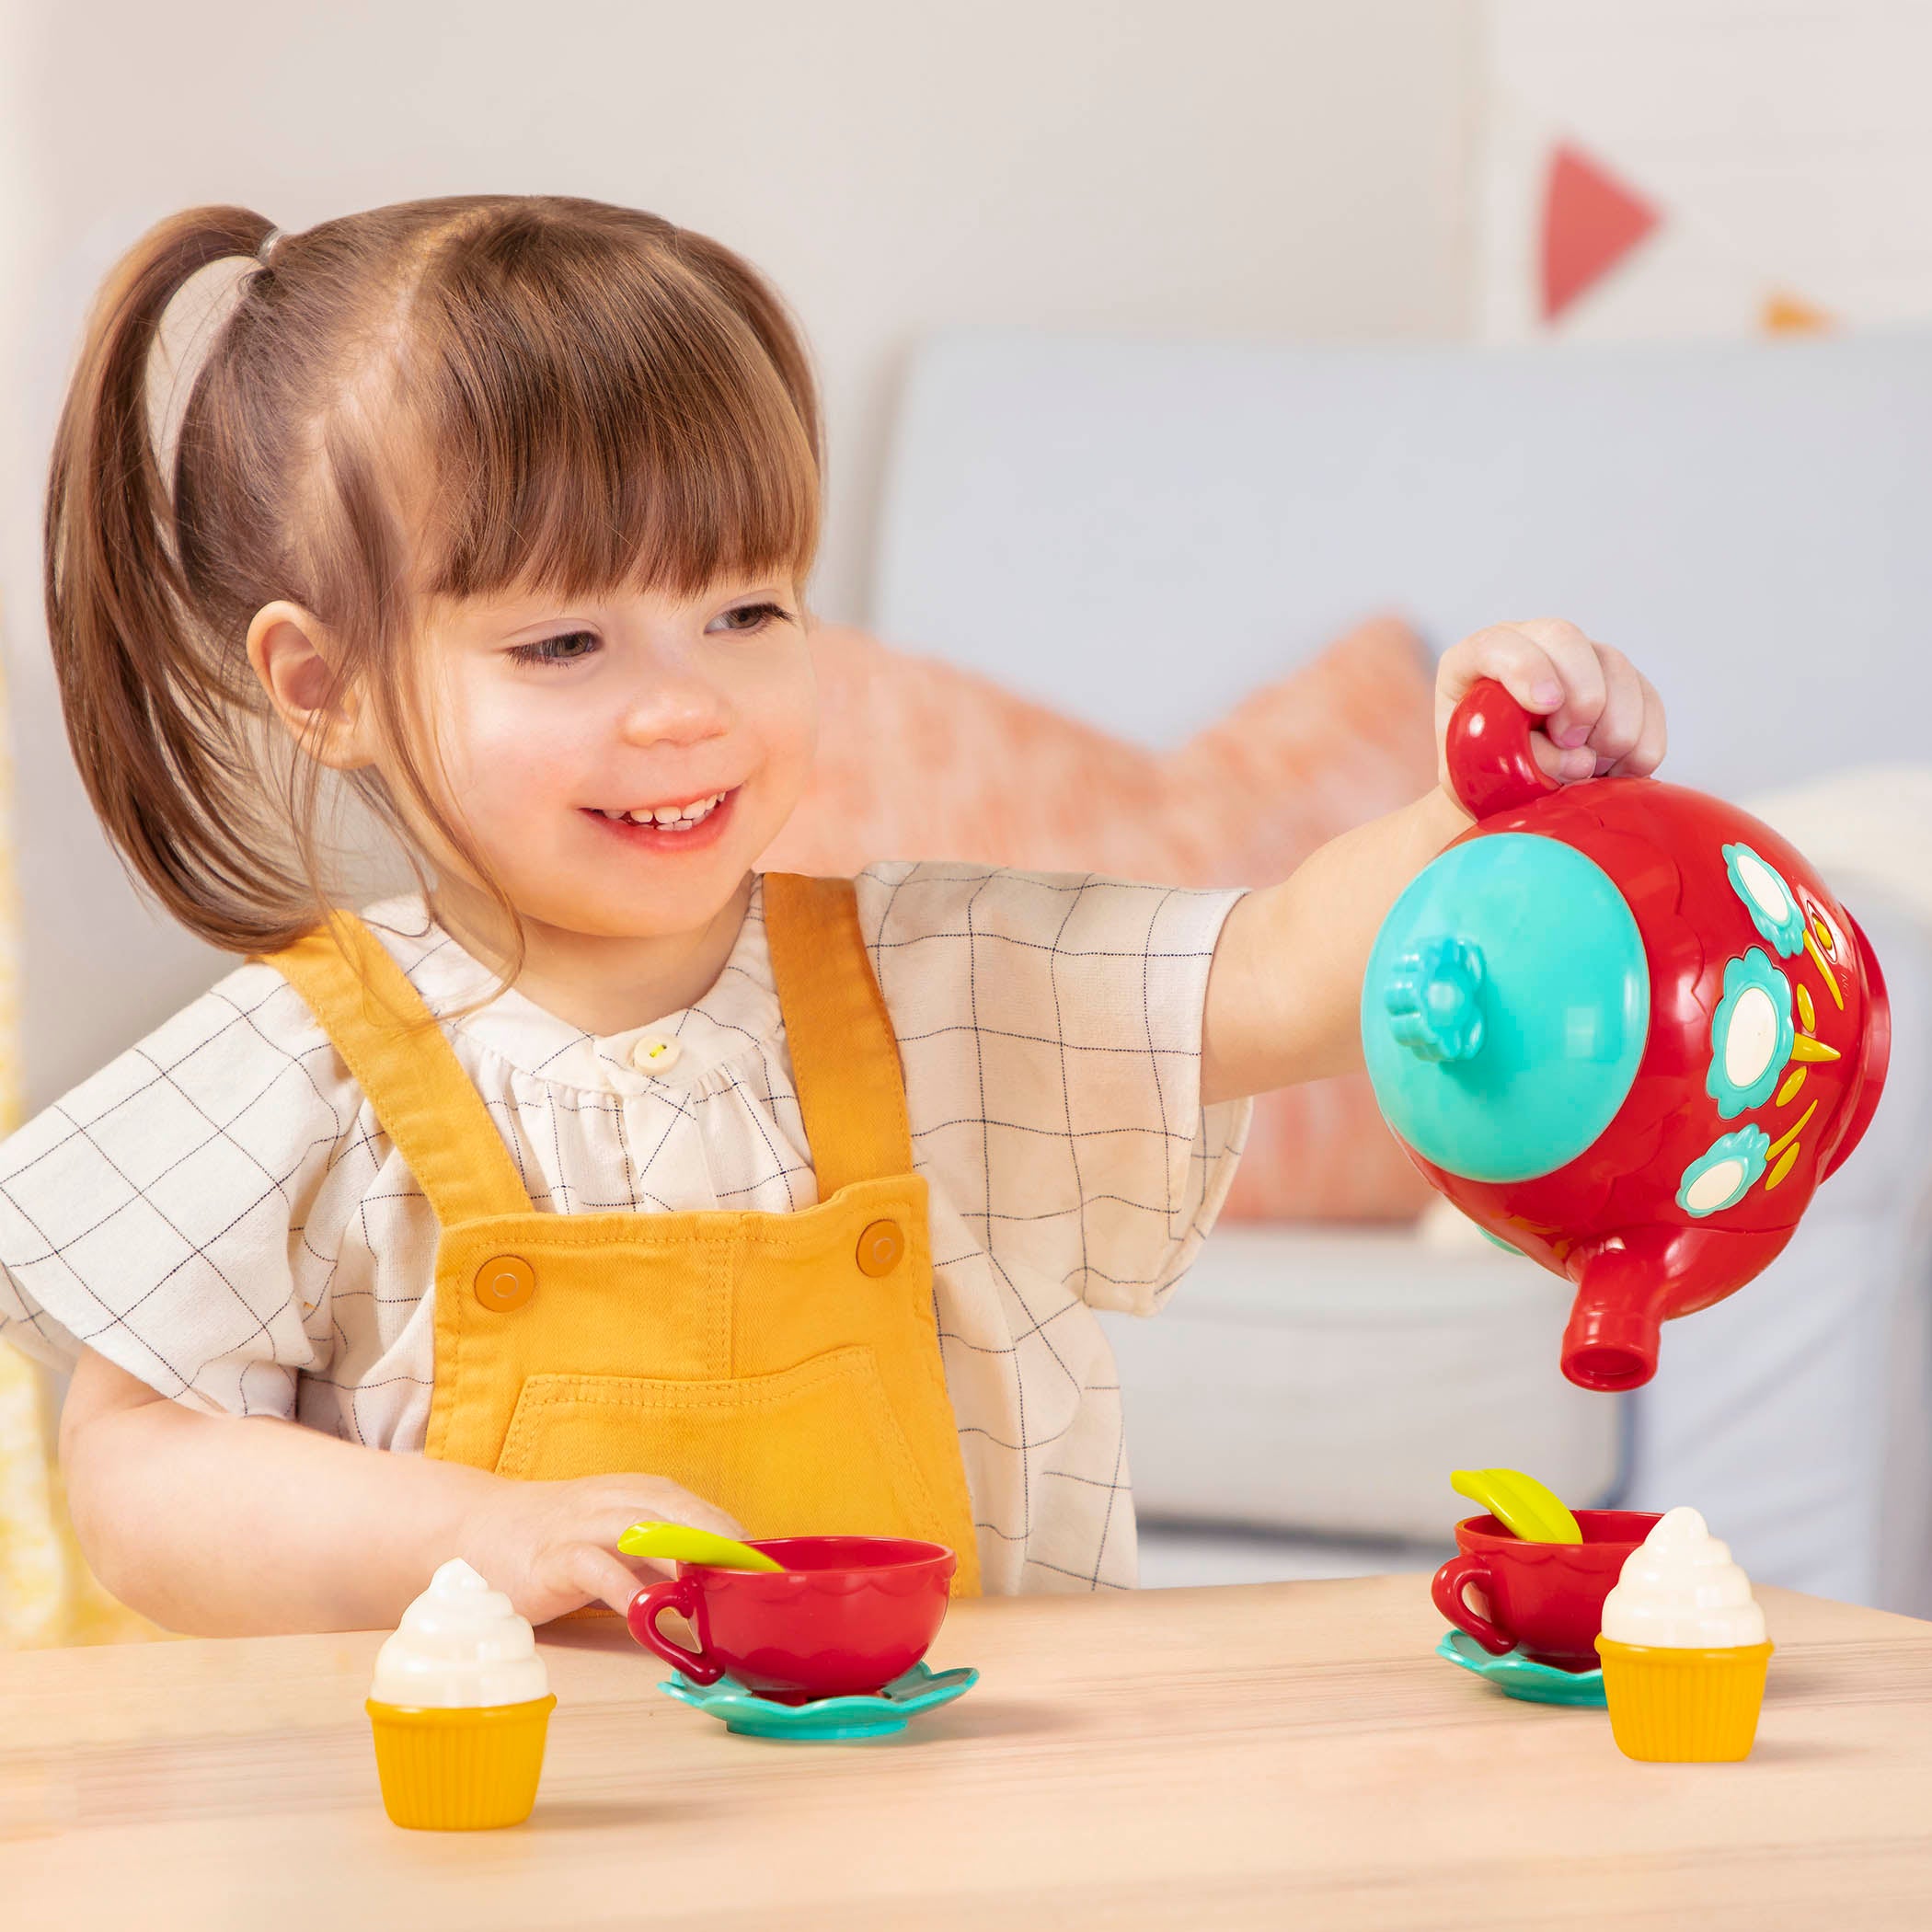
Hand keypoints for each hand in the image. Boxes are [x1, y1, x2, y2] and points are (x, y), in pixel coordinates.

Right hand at [457, 1472, 744, 1623]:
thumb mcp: (620, 1539)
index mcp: (640, 1494)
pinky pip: (592, 1567)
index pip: (698, 1510)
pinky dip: (621, 1587)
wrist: (477, 1527)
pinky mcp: (551, 1558)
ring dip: (680, 1557)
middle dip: (717, 1542)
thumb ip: (663, 1559)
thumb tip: (722, 1591)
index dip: (734, 1539)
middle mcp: (616, 1501)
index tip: (769, 1572)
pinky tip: (644, 1610)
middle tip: (752, 1578)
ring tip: (713, 1588)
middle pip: (677, 1512)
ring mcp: (582, 1526)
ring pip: (639, 1529)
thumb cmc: (561, 1537)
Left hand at [1435, 618, 1666, 799]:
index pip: (1496, 646)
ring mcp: (1577, 661)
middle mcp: (1528, 648)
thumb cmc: (1479, 778)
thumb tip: (1577, 760)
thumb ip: (1512, 763)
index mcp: (1472, 664)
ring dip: (1614, 725)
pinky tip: (1620, 769)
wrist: (1507, 793)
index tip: (1546, 705)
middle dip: (1580, 695)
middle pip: (1566, 639)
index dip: (1526, 669)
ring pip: (1615, 667)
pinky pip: (1648, 699)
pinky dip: (1642, 740)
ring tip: (1592, 768)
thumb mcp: (1476, 775)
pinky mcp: (1618, 684)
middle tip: (1573, 743)